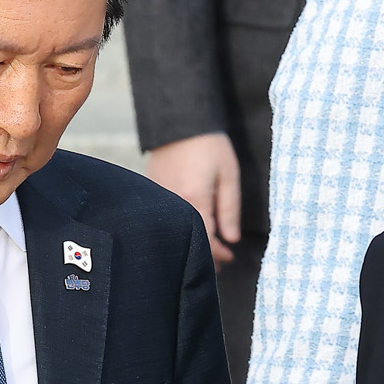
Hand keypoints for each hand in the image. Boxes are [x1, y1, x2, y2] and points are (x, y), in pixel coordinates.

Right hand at [145, 133, 240, 267]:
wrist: (179, 121)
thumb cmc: (209, 146)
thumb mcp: (228, 175)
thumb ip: (230, 210)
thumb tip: (231, 239)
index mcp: (194, 201)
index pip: (206, 241)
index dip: (218, 255)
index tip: (229, 259)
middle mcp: (173, 204)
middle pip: (188, 240)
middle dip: (204, 254)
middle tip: (218, 262)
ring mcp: (159, 198)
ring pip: (176, 230)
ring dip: (191, 240)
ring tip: (205, 247)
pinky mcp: (152, 191)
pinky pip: (166, 217)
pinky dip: (178, 226)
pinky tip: (188, 227)